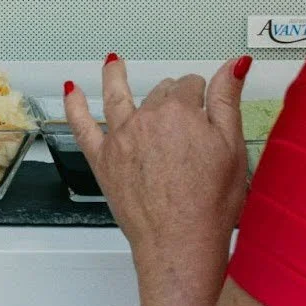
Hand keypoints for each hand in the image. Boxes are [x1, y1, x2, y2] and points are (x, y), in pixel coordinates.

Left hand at [65, 55, 251, 305]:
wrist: (180, 242)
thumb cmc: (209, 204)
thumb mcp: (233, 147)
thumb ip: (227, 100)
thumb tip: (231, 65)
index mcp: (180, 112)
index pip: (191, 86)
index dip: (202, 94)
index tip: (207, 102)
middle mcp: (145, 118)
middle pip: (160, 93)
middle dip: (172, 97)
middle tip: (184, 115)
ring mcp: (120, 137)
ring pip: (117, 96)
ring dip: (114, 76)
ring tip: (113, 63)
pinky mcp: (101, 157)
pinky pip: (80, 124)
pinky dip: (74, 105)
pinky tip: (71, 91)